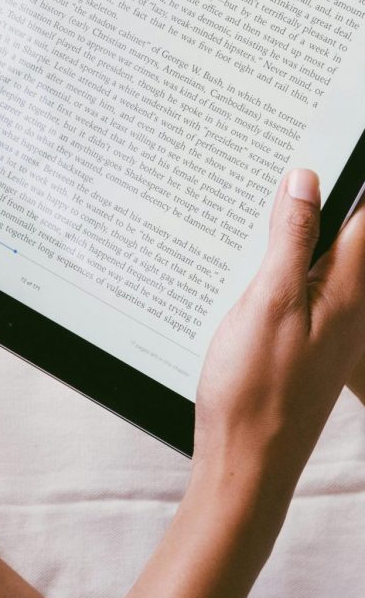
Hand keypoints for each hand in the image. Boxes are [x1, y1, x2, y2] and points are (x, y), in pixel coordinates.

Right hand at [195, 169, 364, 506]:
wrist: (247, 460)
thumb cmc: (255, 390)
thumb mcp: (267, 304)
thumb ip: (290, 241)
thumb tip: (304, 182)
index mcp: (348, 288)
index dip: (350, 176)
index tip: (333, 138)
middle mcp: (349, 303)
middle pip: (349, 232)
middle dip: (324, 195)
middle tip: (289, 164)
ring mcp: (328, 324)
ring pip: (324, 257)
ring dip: (300, 228)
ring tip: (264, 203)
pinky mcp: (304, 340)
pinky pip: (305, 285)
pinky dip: (286, 262)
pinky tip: (254, 262)